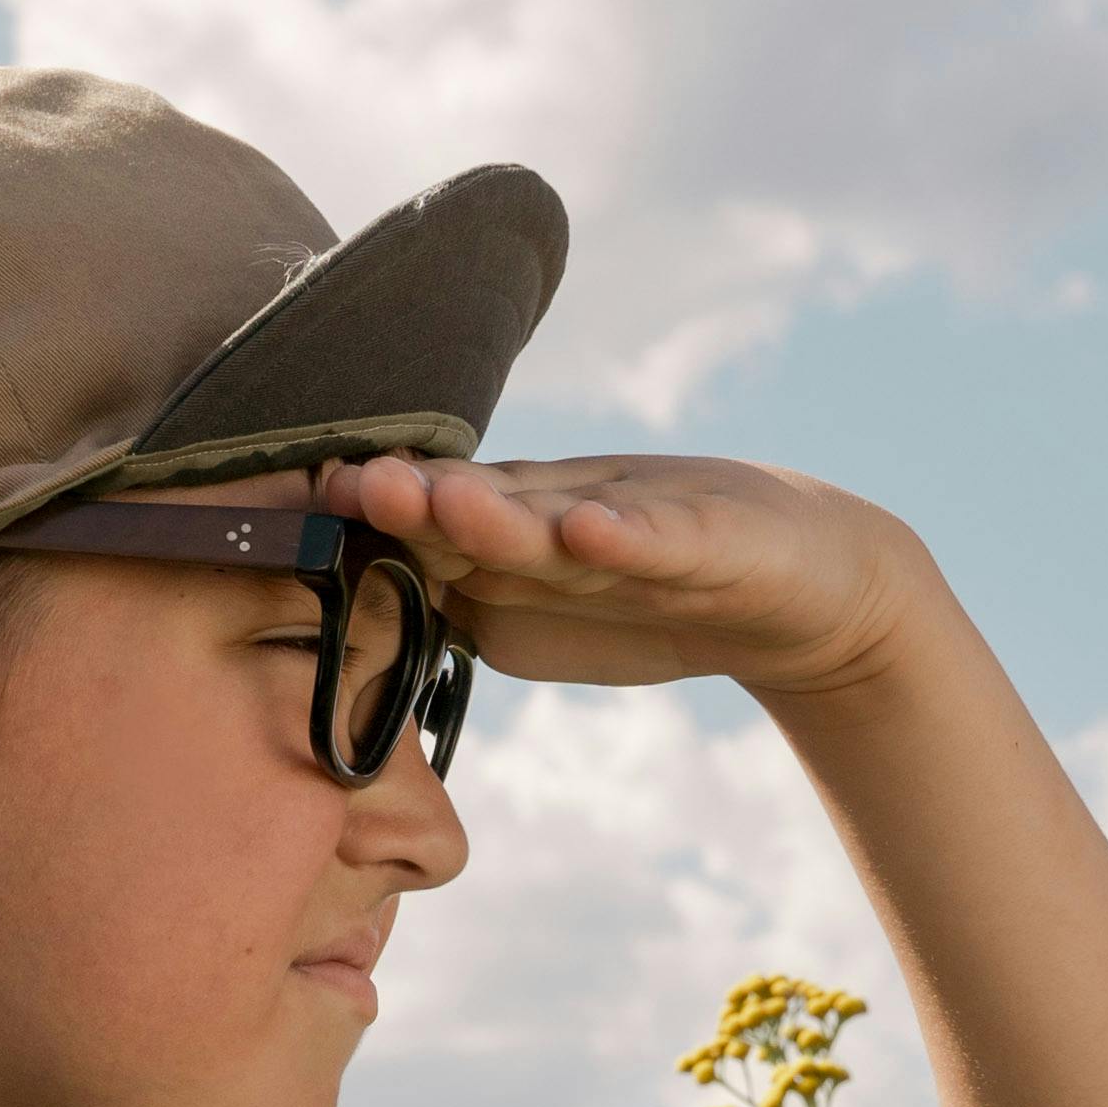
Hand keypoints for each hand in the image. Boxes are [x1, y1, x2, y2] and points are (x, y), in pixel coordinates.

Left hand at [318, 450, 955, 707]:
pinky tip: (590, 528)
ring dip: (498, 512)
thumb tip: (351, 624)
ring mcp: (635, 527)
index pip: (430, 523)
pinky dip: (627, 536)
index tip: (305, 502)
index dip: (374, 513)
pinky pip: (660, 543)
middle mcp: (564, 517)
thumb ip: (457, 602)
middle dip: (415, 499)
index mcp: (518, 531)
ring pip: (554, 522)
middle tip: (352, 483)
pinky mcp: (706, 544)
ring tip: (441, 498)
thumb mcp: (543, 609)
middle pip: (477, 510)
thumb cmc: (654, 592)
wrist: (802, 589)